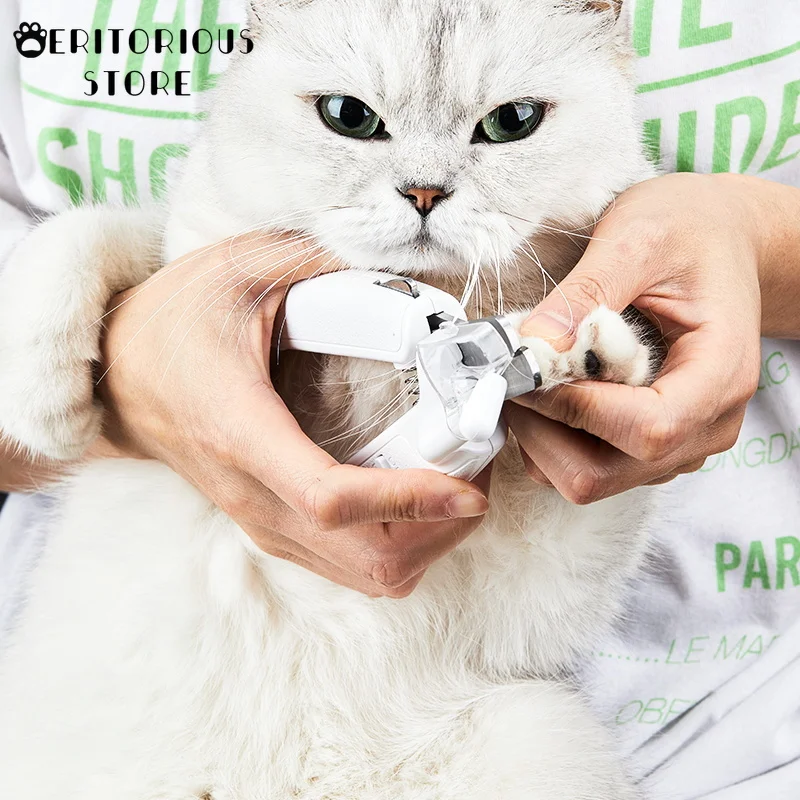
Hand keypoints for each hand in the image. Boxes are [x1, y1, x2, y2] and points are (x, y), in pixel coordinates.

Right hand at [98, 233, 488, 596]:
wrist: (118, 372)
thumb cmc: (175, 321)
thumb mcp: (240, 268)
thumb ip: (318, 258)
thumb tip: (399, 263)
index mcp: (242, 431)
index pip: (332, 497)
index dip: (409, 500)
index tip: (469, 486)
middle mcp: (253, 495)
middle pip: (367, 558)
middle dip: (440, 529)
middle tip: (477, 471)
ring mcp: (262, 522)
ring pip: (366, 574)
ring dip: (428, 541)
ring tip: (458, 485)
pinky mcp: (271, 528)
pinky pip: (349, 565)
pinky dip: (401, 543)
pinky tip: (419, 498)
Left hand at [507, 173, 771, 502]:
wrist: (721, 240)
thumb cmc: (690, 232)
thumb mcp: (638, 239)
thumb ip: (587, 291)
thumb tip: (534, 344)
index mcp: (720, 374)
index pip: (646, 429)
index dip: (573, 409)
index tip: (526, 372)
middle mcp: (706, 425)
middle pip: (606, 472)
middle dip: (545, 432)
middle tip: (516, 377)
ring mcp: (680, 443)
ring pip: (589, 478)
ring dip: (543, 437)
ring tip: (534, 377)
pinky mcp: (652, 444)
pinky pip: (589, 466)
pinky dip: (554, 438)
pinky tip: (551, 389)